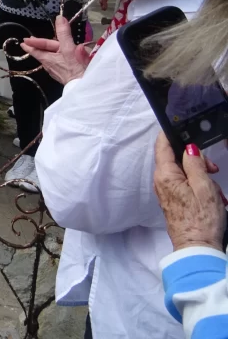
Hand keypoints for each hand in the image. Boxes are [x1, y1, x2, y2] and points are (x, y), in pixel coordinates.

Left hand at [20, 16, 90, 84]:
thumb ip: (63, 33)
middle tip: (32, 42)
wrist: (85, 86)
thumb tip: (59, 18)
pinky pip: (59, 65)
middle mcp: (50, 66)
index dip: (32, 43)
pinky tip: (61, 60)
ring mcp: (57, 72)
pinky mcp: (66, 76)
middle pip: (44, 53)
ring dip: (48, 53)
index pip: (37, 48)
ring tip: (45, 50)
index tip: (24, 41)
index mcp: (48, 58)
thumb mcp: (68, 48)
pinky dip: (58, 59)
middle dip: (39, 47)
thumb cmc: (74, 68)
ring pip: (51, 59)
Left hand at [154, 134, 224, 251]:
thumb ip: (194, 164)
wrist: (197, 248)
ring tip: (215, 192)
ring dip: (202, 177)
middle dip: (197, 161)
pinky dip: (201, 188)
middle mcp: (161, 181)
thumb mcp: (204, 187)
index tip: (185, 128)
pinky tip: (213, 199)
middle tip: (213, 170)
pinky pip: (187, 186)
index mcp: (165, 175)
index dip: (172, 135)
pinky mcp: (175, 201)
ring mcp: (167, 192)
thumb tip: (188, 148)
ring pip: (185, 173)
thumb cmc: (202, 219)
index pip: (162, 145)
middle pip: (177, 159)